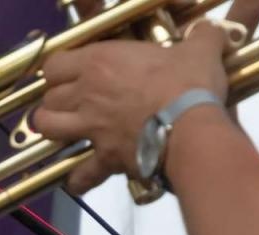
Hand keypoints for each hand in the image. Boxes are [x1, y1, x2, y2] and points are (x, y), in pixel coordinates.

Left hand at [38, 23, 231, 193]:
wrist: (193, 129)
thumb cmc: (190, 84)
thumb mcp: (200, 50)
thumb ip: (201, 37)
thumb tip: (210, 30)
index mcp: (100, 63)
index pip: (54, 65)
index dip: (59, 70)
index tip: (72, 73)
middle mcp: (87, 95)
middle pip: (48, 97)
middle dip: (56, 99)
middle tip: (73, 102)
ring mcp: (91, 128)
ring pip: (47, 128)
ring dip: (53, 129)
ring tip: (66, 129)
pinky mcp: (103, 158)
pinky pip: (80, 174)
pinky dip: (78, 179)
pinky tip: (80, 178)